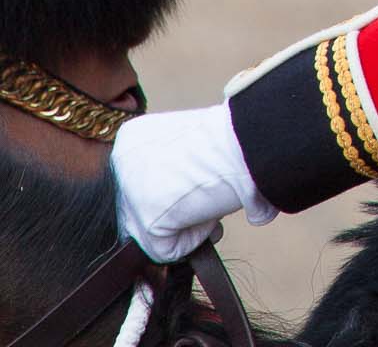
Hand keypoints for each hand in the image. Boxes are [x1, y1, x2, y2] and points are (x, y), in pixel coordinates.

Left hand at [111, 104, 277, 263]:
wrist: (244, 140)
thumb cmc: (227, 138)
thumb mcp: (185, 146)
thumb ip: (166, 169)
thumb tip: (166, 203)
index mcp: (130, 140)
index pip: (137, 187)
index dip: (169, 192)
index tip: (191, 186)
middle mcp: (120, 164)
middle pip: (140, 212)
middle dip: (173, 214)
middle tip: (202, 199)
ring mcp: (130, 194)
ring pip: (152, 233)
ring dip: (184, 225)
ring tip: (209, 201)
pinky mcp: (146, 223)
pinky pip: (168, 251)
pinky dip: (194, 239)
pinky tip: (208, 211)